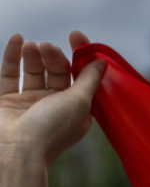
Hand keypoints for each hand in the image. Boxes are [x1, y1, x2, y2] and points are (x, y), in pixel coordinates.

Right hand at [0, 31, 103, 166]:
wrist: (16, 151)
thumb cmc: (52, 129)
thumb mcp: (79, 102)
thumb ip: (89, 80)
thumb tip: (102, 61)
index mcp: (76, 109)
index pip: (80, 76)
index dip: (79, 55)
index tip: (76, 35)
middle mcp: (54, 106)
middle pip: (57, 72)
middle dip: (54, 56)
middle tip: (48, 47)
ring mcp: (29, 103)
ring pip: (34, 71)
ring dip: (34, 55)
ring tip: (32, 46)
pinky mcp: (6, 100)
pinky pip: (10, 74)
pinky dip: (12, 56)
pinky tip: (17, 39)